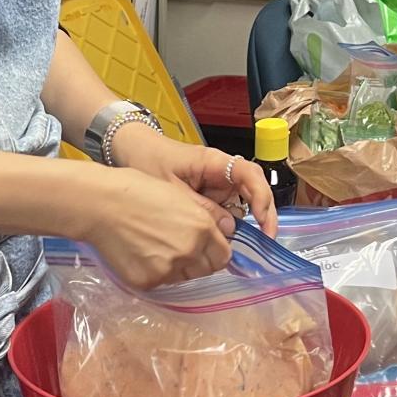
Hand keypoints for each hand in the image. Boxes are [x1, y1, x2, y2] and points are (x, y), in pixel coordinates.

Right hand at [79, 167, 234, 286]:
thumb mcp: (180, 198)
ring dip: (179, 268)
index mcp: (202, 227)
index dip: (214, 251)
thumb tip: (217, 238)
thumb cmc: (138, 191)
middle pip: (207, 269)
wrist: (102, 204)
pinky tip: (141, 255)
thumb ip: (202, 221)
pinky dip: (156, 273)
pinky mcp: (148, 282)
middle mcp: (190, 251)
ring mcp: (169, 269)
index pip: (223, 255)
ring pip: (186, 277)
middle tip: (178, 247)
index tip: (205, 247)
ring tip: (158, 249)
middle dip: (199, 260)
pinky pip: (162, 282)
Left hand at [112, 124, 277, 233]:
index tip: (264, 222)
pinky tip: (218, 243)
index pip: (250, 175)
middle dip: (261, 215)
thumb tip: (229, 229)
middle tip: (265, 241)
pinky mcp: (208, 195)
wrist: (131, 151)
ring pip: (239, 205)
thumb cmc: (149, 161)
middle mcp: (222, 172)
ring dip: (240, 225)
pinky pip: (223, 212)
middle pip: (252, 191)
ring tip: (234, 246)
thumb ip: (200, 209)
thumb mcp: (171, 189)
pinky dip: (223, 227)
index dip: (261, 197)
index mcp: (215, 162)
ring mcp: (216, 184)